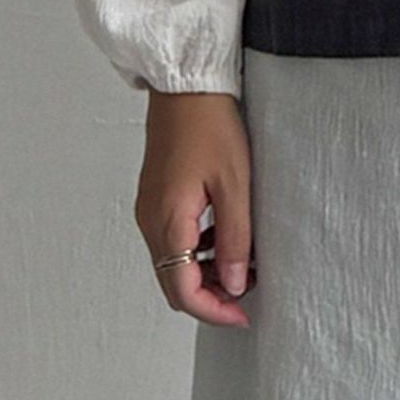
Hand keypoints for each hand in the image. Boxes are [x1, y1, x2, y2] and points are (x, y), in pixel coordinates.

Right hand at [135, 89, 254, 326]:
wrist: (186, 85)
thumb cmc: (211, 123)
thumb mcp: (235, 183)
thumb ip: (236, 237)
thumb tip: (236, 284)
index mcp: (168, 221)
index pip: (183, 291)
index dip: (214, 310)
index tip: (243, 315)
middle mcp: (150, 221)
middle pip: (174, 282)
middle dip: (211, 296)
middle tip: (249, 293)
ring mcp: (150, 209)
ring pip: (174, 262)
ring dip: (206, 272)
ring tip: (246, 262)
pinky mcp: (156, 197)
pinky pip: (173, 239)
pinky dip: (199, 249)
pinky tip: (227, 235)